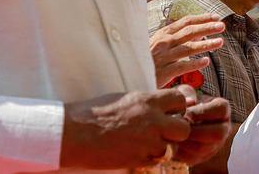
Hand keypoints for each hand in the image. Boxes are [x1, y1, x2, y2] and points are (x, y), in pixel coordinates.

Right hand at [59, 89, 193, 169]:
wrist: (74, 134)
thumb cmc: (94, 113)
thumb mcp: (124, 98)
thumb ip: (146, 102)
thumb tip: (161, 105)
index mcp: (147, 101)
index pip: (180, 99)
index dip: (178, 106)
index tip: (170, 111)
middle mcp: (152, 121)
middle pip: (184, 128)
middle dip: (178, 130)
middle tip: (166, 131)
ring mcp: (146, 142)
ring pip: (172, 147)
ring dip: (165, 146)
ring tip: (150, 143)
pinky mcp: (138, 159)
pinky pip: (156, 161)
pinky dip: (151, 158)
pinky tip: (138, 152)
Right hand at [151, 13, 224, 87]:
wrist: (131, 76)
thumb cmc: (147, 61)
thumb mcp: (159, 45)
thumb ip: (177, 38)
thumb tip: (200, 34)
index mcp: (163, 34)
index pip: (185, 22)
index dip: (202, 18)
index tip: (215, 17)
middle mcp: (164, 43)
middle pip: (189, 32)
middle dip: (207, 27)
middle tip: (222, 26)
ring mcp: (164, 57)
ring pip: (189, 48)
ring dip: (206, 44)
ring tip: (220, 42)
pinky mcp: (164, 72)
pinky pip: (182, 66)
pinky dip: (195, 64)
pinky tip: (206, 62)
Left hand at [173, 97, 231, 164]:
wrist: (177, 120)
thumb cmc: (183, 104)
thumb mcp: (185, 93)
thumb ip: (187, 92)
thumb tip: (190, 102)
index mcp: (222, 109)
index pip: (221, 109)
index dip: (203, 112)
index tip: (186, 114)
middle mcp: (223, 128)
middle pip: (218, 133)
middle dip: (196, 131)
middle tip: (180, 128)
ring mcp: (214, 144)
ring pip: (204, 148)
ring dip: (186, 142)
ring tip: (174, 136)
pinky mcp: (202, 157)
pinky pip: (193, 158)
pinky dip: (180, 152)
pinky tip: (172, 144)